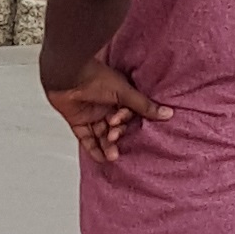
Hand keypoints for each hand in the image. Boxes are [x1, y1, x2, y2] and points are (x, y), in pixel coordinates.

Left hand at [45, 55, 164, 168]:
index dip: (124, 121)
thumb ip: (144, 106)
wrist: (67, 75)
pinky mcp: (78, 122)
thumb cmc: (95, 77)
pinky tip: (100, 158)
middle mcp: (106, 106)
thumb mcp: (124, 92)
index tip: (119, 123)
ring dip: (107, 146)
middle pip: (115, 127)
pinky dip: (93, 149)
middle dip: (116, 136)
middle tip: (113, 138)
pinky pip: (87, 139)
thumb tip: (167, 113)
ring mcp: (91, 114)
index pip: (128, 115)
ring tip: (112, 156)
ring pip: (102, 135)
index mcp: (119, 96)